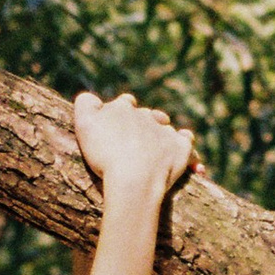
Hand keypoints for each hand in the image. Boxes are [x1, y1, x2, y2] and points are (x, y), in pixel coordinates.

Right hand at [72, 89, 194, 203]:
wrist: (133, 178)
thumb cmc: (105, 153)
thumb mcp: (84, 124)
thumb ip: (85, 104)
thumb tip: (90, 96)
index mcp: (123, 108)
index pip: (123, 104)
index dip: (120, 113)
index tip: (116, 126)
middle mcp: (146, 115)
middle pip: (146, 115)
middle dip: (143, 124)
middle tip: (134, 143)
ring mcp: (165, 131)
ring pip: (166, 128)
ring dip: (163, 136)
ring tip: (158, 152)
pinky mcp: (181, 148)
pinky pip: (187, 143)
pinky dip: (189, 151)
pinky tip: (190, 163)